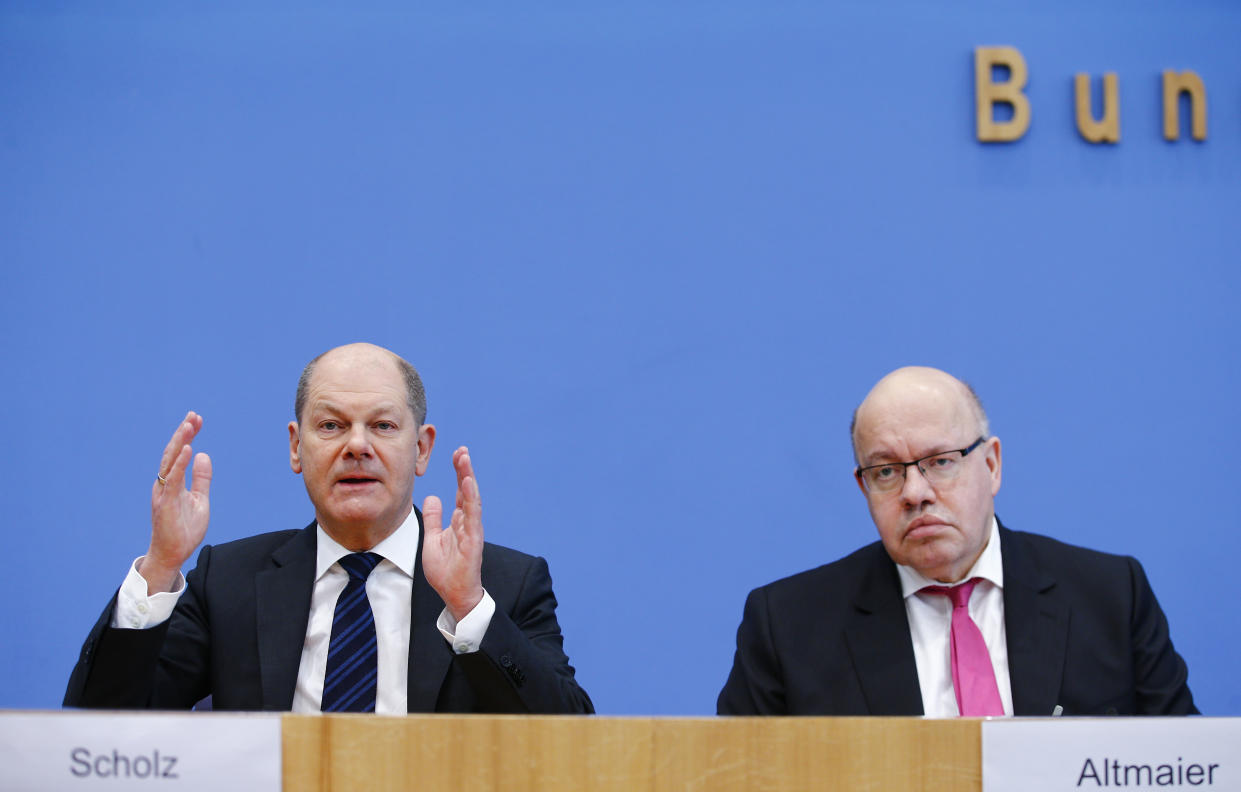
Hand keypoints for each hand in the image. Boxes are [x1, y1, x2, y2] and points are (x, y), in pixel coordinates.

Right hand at [139, 411, 211, 593]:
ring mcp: (164, 492)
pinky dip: (180, 463)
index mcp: (172, 482)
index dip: (188, 436)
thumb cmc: (183, 528)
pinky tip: (189, 449)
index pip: (180, 453)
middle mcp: (165, 483)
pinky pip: (173, 479)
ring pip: (170, 462)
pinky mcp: (166, 502)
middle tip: (193, 415)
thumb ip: (201, 478)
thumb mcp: (200, 499)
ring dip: (180, 442)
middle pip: (173, 453)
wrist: (172, 554)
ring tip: (189, 425)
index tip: (197, 420)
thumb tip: (204, 455)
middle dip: (183, 433)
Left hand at [421, 446, 483, 621]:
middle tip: (461, 449)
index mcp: (459, 521)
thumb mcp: (433, 539)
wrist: (454, 594)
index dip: (459, 472)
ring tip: (464, 459)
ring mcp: (472, 529)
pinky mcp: (473, 539)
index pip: (461, 491)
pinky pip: (472, 515)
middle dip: (464, 469)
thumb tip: (432, 497)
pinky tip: (468, 483)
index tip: (456, 454)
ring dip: (468, 478)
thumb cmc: (446, 570)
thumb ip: (434, 518)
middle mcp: (468, 522)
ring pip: (472, 498)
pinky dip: (471, 498)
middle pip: (467, 490)